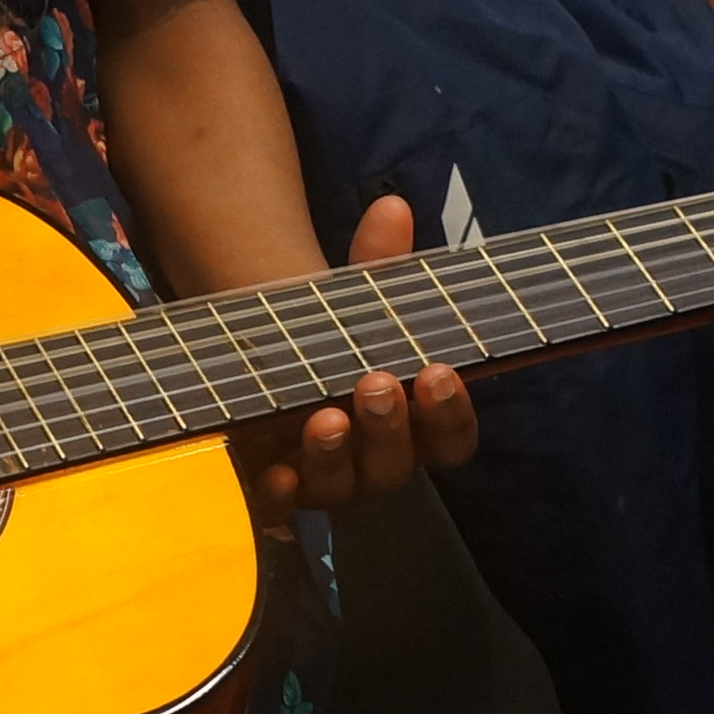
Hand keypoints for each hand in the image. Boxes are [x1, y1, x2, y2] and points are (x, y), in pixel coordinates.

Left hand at [230, 194, 478, 523]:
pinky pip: (280, 506)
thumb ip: (377, 261)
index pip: (452, 437)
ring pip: (343, 486)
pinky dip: (279, 493)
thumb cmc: (332, 335)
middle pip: (399, 464)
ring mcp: (327, 478)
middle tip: (376, 381)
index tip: (437, 371)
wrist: (261, 358)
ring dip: (335, 452)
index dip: (450, 412)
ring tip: (323, 416)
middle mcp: (378, 459)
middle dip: (389, 425)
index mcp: (415, 423)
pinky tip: (276, 469)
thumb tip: (392, 207)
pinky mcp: (276, 487)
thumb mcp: (356, 297)